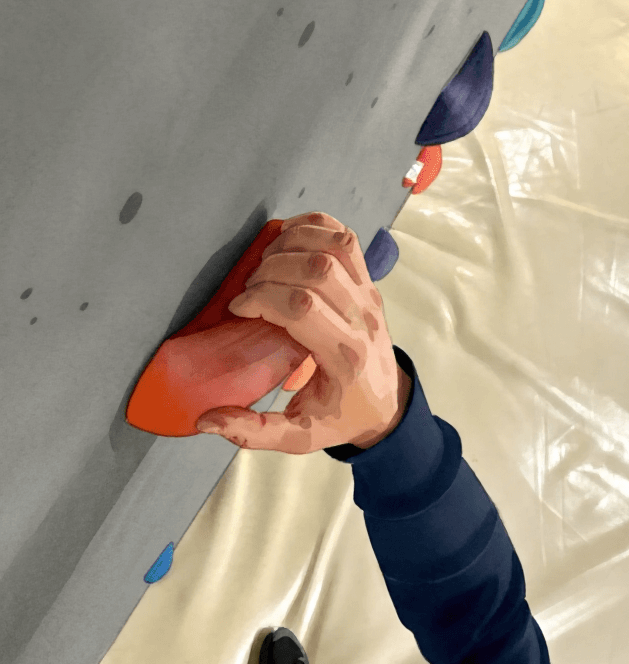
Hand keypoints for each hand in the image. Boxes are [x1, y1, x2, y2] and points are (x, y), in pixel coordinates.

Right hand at [195, 212, 409, 452]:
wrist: (386, 403)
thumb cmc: (340, 416)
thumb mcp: (299, 436)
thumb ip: (254, 433)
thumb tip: (207, 421)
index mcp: (345, 356)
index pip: (303, 307)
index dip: (262, 299)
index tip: (238, 309)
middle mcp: (362, 318)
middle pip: (317, 270)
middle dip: (271, 271)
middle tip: (249, 289)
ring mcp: (370, 295)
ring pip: (335, 247)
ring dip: (292, 244)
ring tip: (265, 264)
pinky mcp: (369, 280)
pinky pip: (346, 239)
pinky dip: (315, 226)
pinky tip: (288, 238)